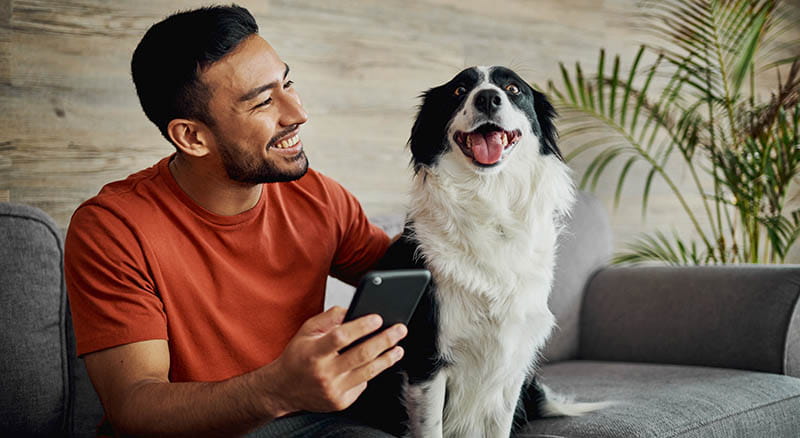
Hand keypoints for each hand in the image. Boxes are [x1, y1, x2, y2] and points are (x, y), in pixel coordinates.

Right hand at [267, 306, 406, 413]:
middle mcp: (324, 373)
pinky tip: (377, 362)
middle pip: (361, 355)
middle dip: (385, 340)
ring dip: (387, 358)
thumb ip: (329, 317)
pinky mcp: (341, 402)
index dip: (361, 327)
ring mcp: (333, 390)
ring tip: (398, 347)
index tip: (378, 318)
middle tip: (399, 329)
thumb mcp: (306, 331)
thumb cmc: (298, 356)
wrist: (284, 389)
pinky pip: (363, 384)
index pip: (341, 337)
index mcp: (313, 352)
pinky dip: (371, 371)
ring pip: (368, 371)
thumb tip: (354, 309)